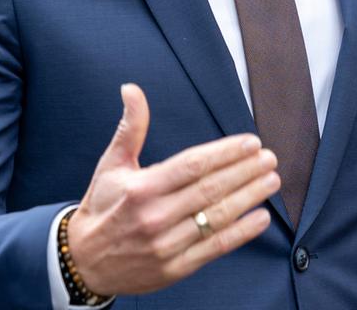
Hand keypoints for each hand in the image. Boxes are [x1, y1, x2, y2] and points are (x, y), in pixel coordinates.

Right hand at [65, 83, 278, 295]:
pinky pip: (215, 248)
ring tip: (271, 181)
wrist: (85, 261)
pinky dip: (241, 233)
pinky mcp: (175, 268)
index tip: (250, 143)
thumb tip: (131, 89)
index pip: (192, 165)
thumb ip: (130, 127)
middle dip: (245, 172)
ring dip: (249, 197)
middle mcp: (155, 216)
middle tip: (269, 158)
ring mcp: (167, 244)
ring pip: (217, 217)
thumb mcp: (111, 164)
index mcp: (142, 188)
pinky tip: (260, 218)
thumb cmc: (102, 206)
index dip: (225, 153)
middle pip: (210, 189)